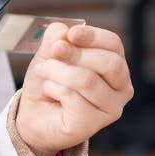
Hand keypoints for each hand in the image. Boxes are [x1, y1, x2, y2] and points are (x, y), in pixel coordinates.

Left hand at [16, 23, 133, 155]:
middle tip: (54, 51)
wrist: (34, 114)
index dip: (92, 36)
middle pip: (109, 63)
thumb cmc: (50, 81)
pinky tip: (49, 89)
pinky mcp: (92, 124)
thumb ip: (57, 38)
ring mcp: (110, 109)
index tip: (71, 33)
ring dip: (58, 71)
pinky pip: (72, 98)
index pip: (114, 44)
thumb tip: (63, 31)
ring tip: (43, 70)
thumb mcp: (50, 53)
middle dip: (76, 53)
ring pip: (87, 80)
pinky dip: (53, 88)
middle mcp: (121, 88)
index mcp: (115, 64)